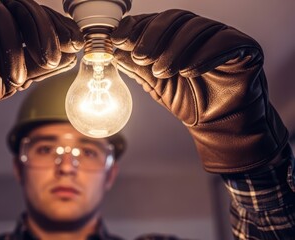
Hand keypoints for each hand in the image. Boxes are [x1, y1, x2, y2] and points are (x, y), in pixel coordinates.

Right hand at [0, 0, 82, 155]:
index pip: (39, 14)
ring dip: (11, 49)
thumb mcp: (19, 77)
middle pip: (23, 6)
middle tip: (49, 61)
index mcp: (12, 20)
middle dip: (42, 35)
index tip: (75, 45)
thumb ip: (42, 63)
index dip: (59, 27)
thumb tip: (72, 53)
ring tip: (15, 79)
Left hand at [112, 9, 287, 172]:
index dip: (135, 27)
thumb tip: (115, 53)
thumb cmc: (190, 103)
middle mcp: (198, 32)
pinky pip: (224, 42)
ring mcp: (221, 37)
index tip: (118, 40)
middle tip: (140, 57)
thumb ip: (138, 68)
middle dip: (152, 36)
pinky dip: (203, 56)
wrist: (218, 127)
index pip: (155, 20)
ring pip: (196, 27)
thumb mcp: (157, 85)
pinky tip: (187, 72)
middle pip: (174, 18)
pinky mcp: (244, 47)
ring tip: (161, 72)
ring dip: (174, 49)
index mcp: (177, 37)